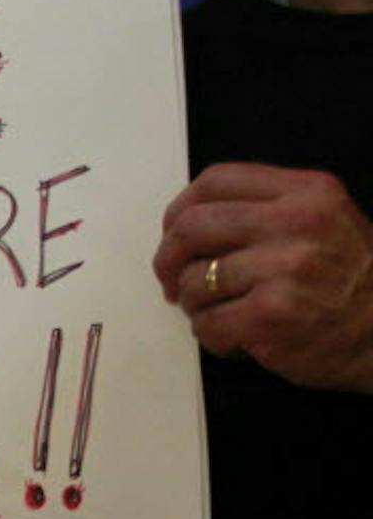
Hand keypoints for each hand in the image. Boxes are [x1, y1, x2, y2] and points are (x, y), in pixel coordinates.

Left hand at [152, 163, 372, 391]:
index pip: (215, 181)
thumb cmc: (351, 282)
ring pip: (193, 281)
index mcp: (306, 192)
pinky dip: (212, 336)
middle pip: (191, 226)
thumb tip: (188, 222)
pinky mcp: (270, 315)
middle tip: (171, 282)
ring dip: (195, 305)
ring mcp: (283, 269)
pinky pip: (206, 324)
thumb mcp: (325, 221)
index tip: (174, 234)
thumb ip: (266, 209)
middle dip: (167, 258)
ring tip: (222, 313)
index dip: (179, 209)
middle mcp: (295, 223)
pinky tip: (237, 337)